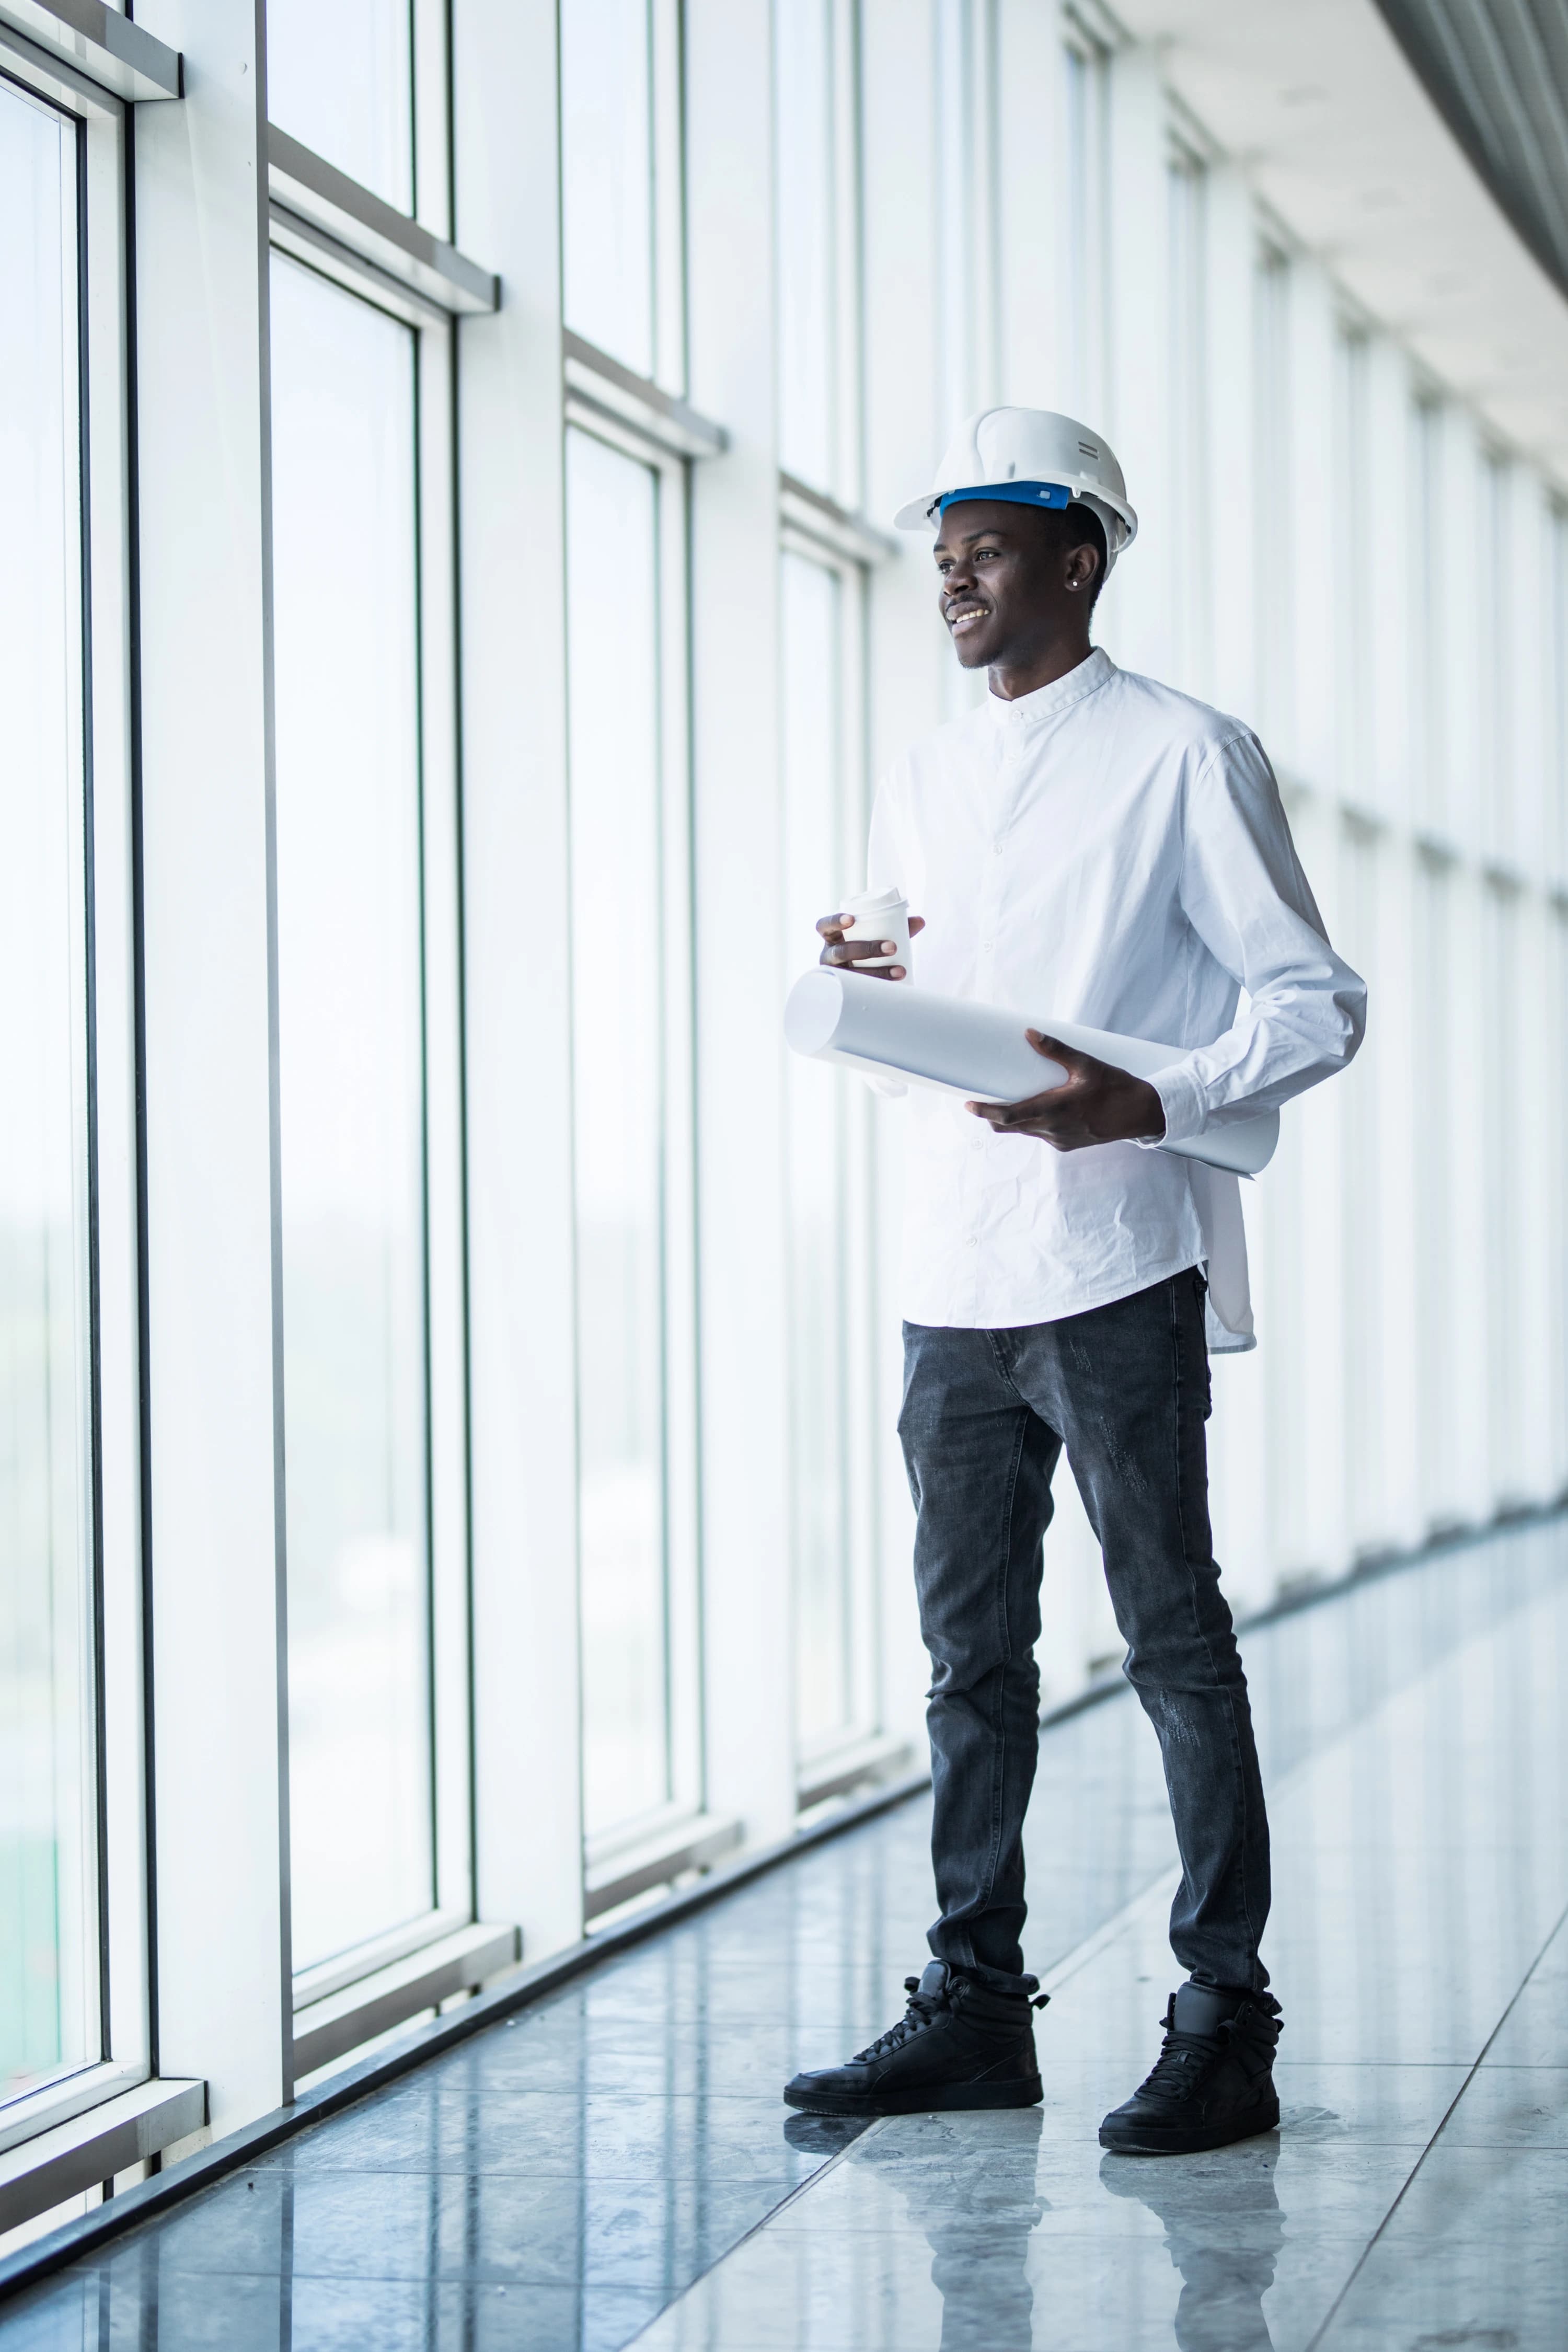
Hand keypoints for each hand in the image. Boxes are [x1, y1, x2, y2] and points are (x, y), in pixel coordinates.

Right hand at [816, 910, 925, 982]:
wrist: (857, 978)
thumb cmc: (866, 949)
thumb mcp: (876, 936)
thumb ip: (895, 926)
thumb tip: (920, 921)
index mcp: (832, 938)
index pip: (824, 926)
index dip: (834, 922)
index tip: (852, 920)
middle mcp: (829, 956)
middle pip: (841, 952)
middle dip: (867, 949)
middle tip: (892, 947)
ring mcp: (835, 976)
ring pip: (851, 975)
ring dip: (877, 972)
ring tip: (900, 970)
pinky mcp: (845, 991)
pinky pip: (857, 992)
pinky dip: (877, 989)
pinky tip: (891, 990)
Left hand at [966, 1031, 1165, 1151]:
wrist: (1141, 1114)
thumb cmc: (1115, 1086)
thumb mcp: (1086, 1064)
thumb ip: (1056, 1049)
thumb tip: (1030, 1033)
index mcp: (1053, 1110)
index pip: (1008, 1116)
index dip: (985, 1112)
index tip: (968, 1105)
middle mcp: (1052, 1130)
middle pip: (1009, 1127)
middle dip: (991, 1116)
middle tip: (978, 1103)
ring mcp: (1059, 1140)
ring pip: (1024, 1132)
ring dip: (1013, 1120)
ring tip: (1006, 1103)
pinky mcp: (1066, 1145)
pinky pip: (1041, 1135)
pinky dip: (1032, 1124)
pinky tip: (1038, 1111)